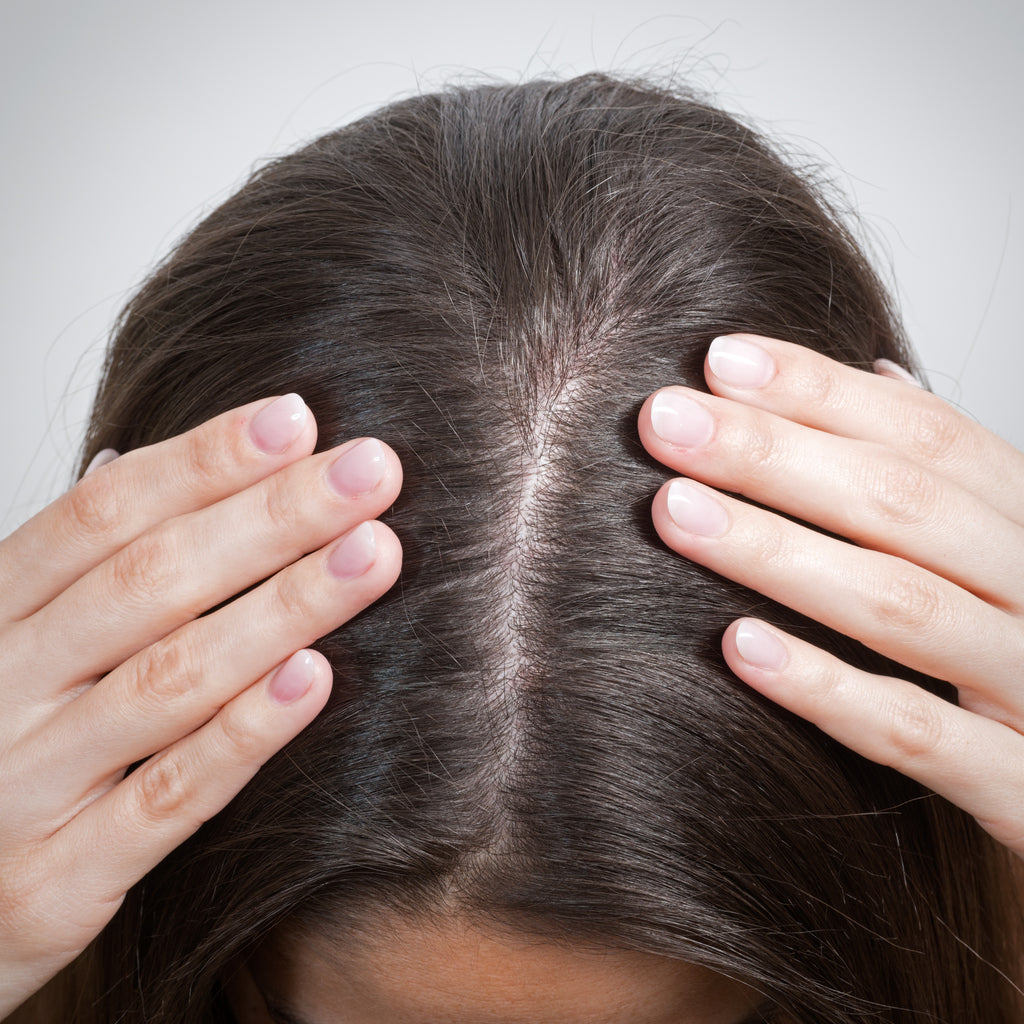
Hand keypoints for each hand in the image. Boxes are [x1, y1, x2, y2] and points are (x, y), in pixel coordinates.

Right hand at [0, 396, 402, 1016]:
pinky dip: (243, 734)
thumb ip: (71, 572)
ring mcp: (22, 790)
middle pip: (148, 582)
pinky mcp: (54, 884)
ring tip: (373, 554)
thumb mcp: (9, 651)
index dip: (201, 461)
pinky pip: (166, 798)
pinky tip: (316, 678)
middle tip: (372, 471)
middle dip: (270, 517)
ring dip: (282, 609)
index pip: (100, 516)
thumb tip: (127, 456)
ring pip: (169, 679)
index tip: (297, 419)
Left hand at [638, 334, 1023, 854]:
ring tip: (673, 511)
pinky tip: (738, 646)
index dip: (821, 391)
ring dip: (778, 551)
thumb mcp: (997, 556)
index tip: (718, 359)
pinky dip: (827, 686)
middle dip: (773, 454)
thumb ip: (944, 478)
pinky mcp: (1022, 789)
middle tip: (663, 420)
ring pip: (902, 605)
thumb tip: (877, 371)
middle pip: (904, 503)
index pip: (928, 435)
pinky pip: (917, 734)